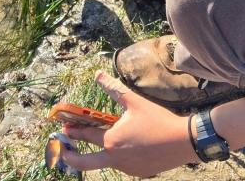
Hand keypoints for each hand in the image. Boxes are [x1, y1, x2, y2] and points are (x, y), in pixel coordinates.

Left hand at [61, 71, 197, 176]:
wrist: (183, 141)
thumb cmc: (157, 119)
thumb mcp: (134, 101)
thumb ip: (113, 88)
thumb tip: (97, 74)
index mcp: (111, 140)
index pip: (86, 135)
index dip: (73, 130)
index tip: (62, 127)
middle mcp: (115, 158)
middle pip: (85, 162)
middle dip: (71, 156)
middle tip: (63, 149)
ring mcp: (127, 168)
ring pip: (106, 161)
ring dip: (98, 152)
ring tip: (98, 139)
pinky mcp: (138, 173)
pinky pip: (122, 164)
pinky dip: (117, 155)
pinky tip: (125, 144)